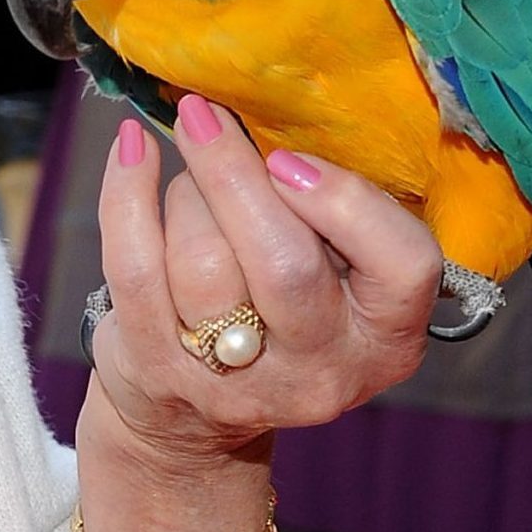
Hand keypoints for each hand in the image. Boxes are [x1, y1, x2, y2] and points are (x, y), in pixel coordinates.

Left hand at [88, 94, 439, 471]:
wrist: (187, 417)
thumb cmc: (271, 312)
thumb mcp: (334, 275)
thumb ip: (329, 215)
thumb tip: (274, 128)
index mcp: (384, 340)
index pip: (405, 266)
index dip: (347, 201)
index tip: (290, 159)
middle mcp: (321, 372)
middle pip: (285, 262)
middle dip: (235, 173)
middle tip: (203, 115)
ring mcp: (237, 381)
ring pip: (203, 260)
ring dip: (186, 193)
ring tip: (185, 174)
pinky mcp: (159, 369)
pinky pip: (135, 266)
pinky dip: (127, 194)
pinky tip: (131, 150)